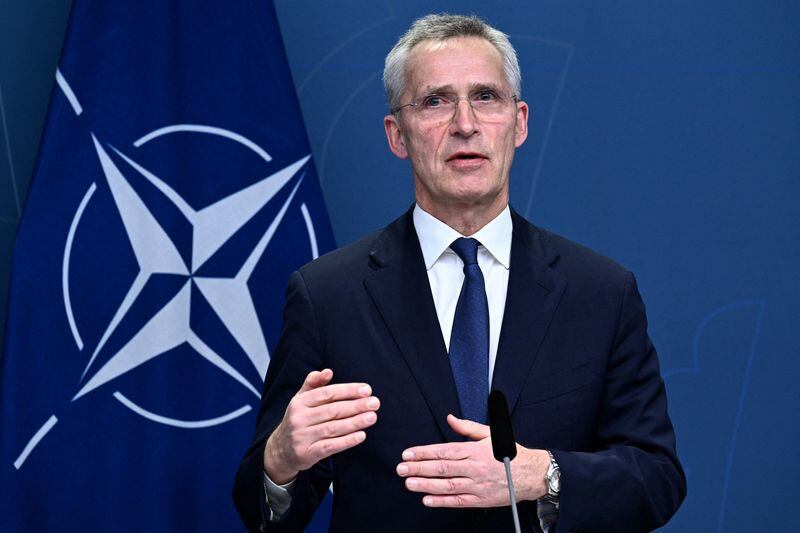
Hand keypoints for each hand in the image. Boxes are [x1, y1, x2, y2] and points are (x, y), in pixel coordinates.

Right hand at [263, 369, 379, 483]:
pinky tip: (361, 435)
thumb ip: (314, 384)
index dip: (348, 390)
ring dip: (355, 422)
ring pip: (333, 428)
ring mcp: (302, 437)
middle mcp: (299, 418)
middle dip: (356, 406)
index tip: (367, 390)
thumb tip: (328, 371)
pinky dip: (347, 441)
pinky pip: (330, 446)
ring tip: (372, 417)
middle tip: (375, 403)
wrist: (281, 450)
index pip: (327, 393)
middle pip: (332, 410)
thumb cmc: (298, 419)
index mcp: (299, 402)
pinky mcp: (307, 454)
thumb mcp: (301, 399)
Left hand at [396, 414, 548, 507]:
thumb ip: (467, 427)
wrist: (532, 474)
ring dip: (425, 485)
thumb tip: (449, 418)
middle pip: (441, 468)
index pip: (444, 451)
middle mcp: (474, 468)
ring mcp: (477, 485)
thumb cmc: (510, 452)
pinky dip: (441, 502)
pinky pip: (458, 501)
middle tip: (401, 468)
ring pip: (446, 486)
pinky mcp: (480, 499)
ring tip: (408, 483)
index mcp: (475, 450)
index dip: (424, 452)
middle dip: (418, 468)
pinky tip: (426, 499)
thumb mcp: (490, 433)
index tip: (408, 453)